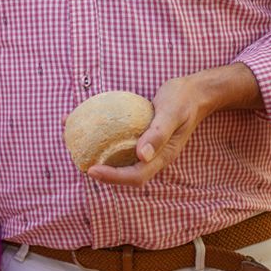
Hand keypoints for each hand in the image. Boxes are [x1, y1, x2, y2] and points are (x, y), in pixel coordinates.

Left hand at [88, 63, 261, 187]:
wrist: (195, 92)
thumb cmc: (183, 100)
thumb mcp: (171, 114)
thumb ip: (158, 134)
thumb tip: (142, 155)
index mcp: (163, 156)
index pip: (136, 176)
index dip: (113, 177)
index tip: (92, 170)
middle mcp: (153, 156)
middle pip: (125, 173)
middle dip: (102, 172)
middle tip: (78, 160)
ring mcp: (147, 147)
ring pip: (121, 158)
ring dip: (99, 154)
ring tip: (75, 143)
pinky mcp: (141, 136)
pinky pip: (120, 141)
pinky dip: (103, 136)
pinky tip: (84, 120)